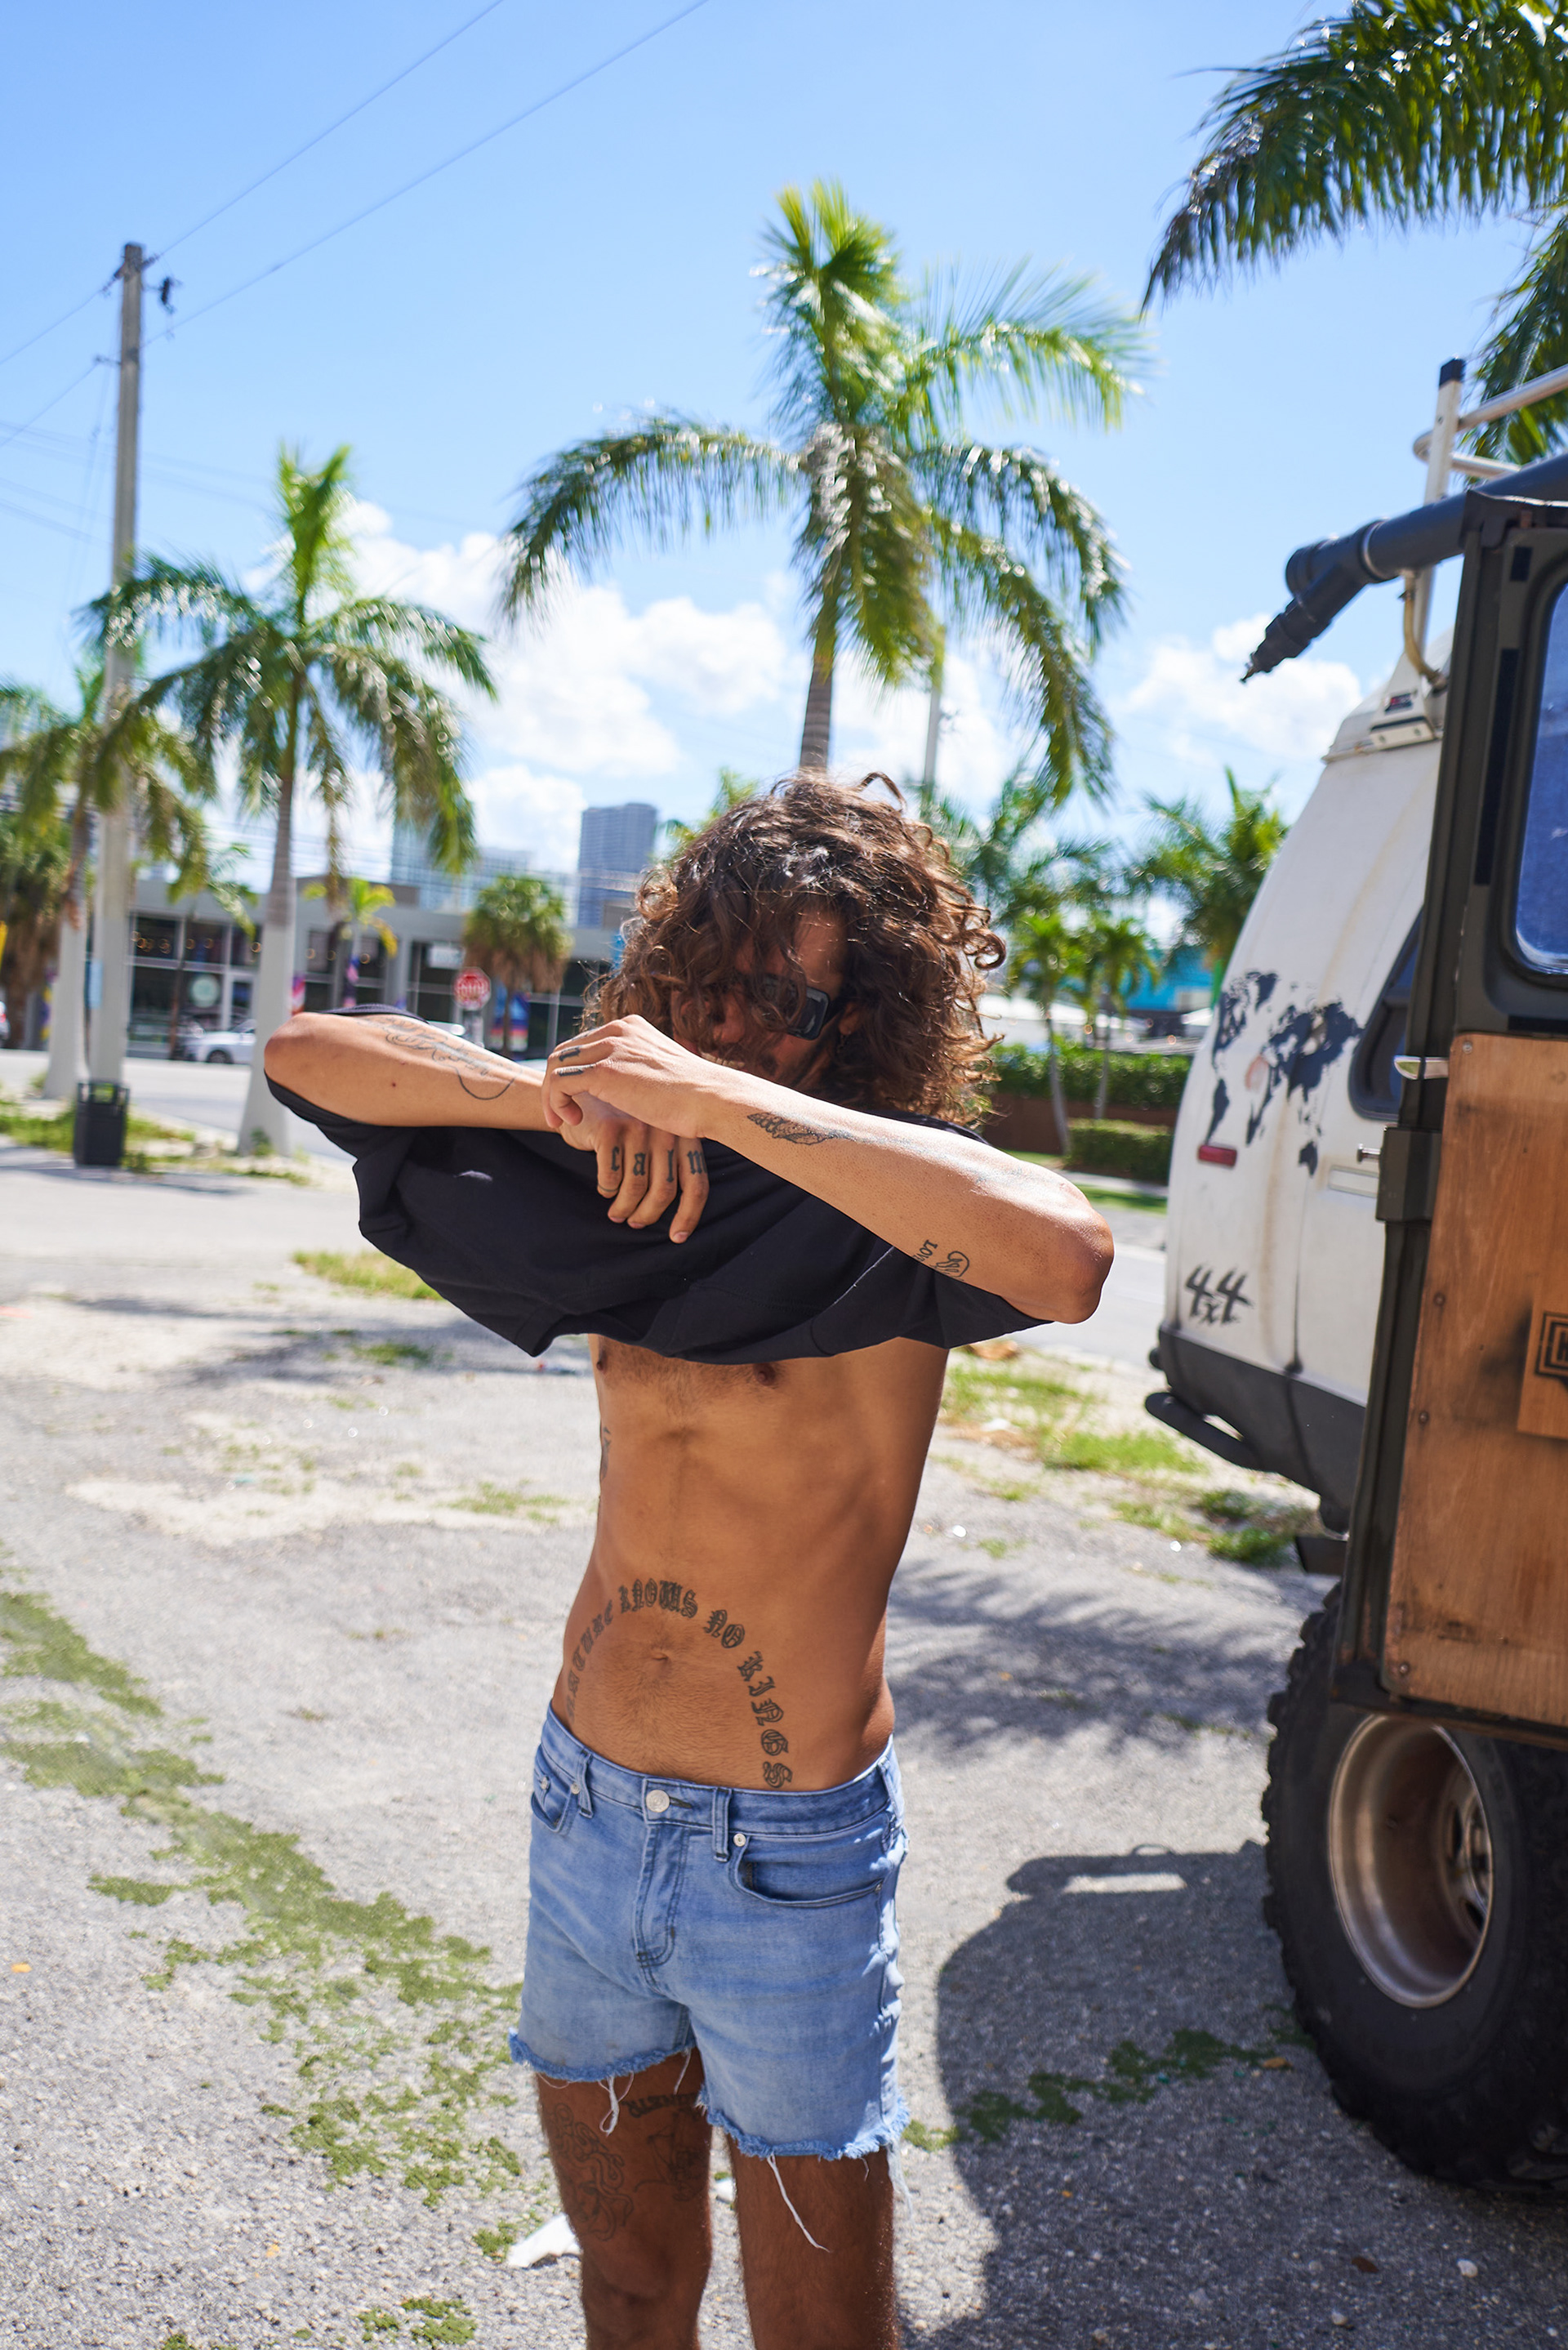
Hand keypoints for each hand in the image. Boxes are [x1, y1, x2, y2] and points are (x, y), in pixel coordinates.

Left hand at [543, 1016, 730, 1144]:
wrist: (712, 1101)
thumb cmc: (695, 1096)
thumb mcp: (661, 1071)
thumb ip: (639, 1068)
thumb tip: (629, 1084)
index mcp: (629, 1026)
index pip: (583, 1044)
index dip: (572, 1074)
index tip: (578, 1102)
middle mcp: (617, 1029)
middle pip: (564, 1052)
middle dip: (556, 1084)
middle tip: (563, 1115)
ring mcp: (610, 1047)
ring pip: (555, 1066)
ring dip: (553, 1096)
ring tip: (565, 1122)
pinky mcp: (604, 1071)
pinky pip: (559, 1083)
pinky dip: (557, 1103)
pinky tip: (574, 1122)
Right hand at [547, 1081, 710, 1243]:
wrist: (584, 1098)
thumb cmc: (623, 1130)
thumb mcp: (654, 1140)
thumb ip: (670, 1165)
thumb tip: (680, 1219)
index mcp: (683, 1136)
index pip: (696, 1183)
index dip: (689, 1215)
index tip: (677, 1237)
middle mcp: (665, 1129)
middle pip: (665, 1191)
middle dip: (648, 1215)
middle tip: (634, 1224)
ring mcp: (638, 1127)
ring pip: (636, 1187)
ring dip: (624, 1208)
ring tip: (616, 1215)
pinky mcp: (610, 1129)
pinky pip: (611, 1177)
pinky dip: (606, 1190)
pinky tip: (603, 1190)